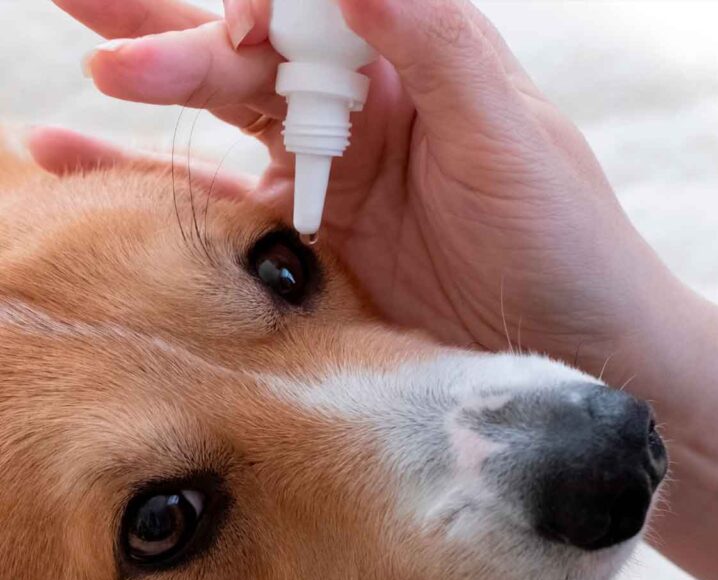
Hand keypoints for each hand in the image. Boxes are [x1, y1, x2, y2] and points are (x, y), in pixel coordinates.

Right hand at [37, 0, 684, 380]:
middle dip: (174, 39)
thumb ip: (439, 46)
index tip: (237, 32)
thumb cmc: (562, 238)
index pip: (315, 10)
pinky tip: (101, 177)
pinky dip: (168, 194)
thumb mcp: (508, 136)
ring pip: (227, 129)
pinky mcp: (313, 251)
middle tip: (91, 25)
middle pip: (253, 59)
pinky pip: (230, 214)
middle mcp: (362, 117)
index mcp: (410, 69)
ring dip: (152, 106)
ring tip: (84, 89)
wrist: (570, 346)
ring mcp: (331, 185)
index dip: (264, 9)